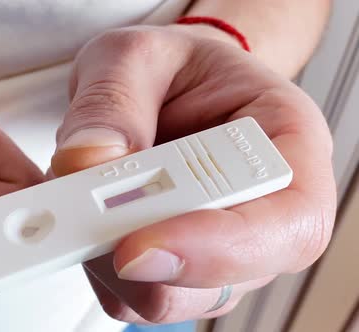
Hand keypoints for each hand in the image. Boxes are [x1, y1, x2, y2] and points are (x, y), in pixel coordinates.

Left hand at [50, 25, 335, 323]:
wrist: (164, 88)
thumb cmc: (171, 70)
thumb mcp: (135, 57)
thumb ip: (112, 104)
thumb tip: (86, 163)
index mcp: (285, 146)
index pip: (288, 223)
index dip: (218, 247)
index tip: (137, 243)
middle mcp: (259, 212)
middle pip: (222, 278)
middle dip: (141, 258)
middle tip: (75, 219)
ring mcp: (213, 250)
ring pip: (168, 296)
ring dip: (107, 260)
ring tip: (73, 201)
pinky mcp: (166, 268)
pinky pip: (128, 293)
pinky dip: (91, 265)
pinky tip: (78, 217)